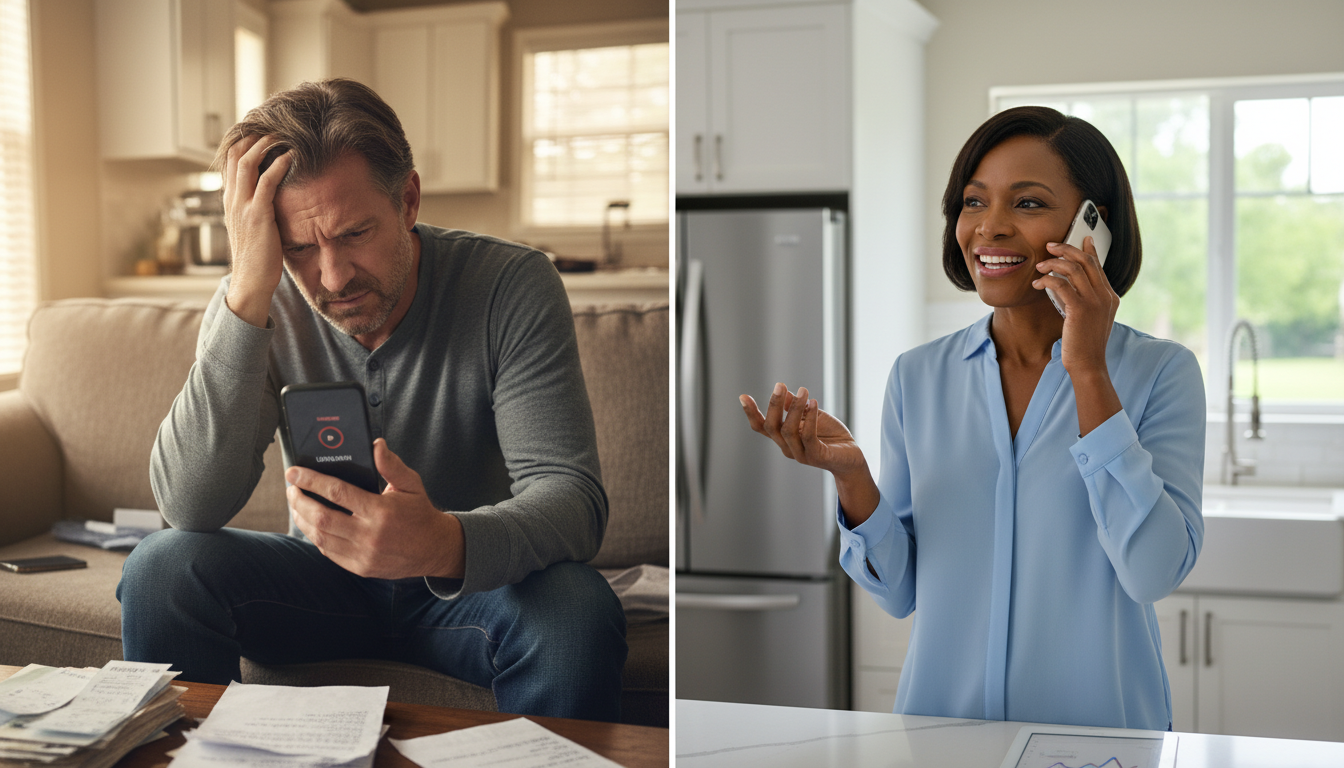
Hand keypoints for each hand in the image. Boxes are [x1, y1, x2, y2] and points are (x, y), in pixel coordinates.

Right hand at [223, 134, 293, 327]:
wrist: (251, 283)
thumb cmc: (259, 258)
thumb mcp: (254, 228)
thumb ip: (258, 208)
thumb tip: (272, 196)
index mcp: (230, 200)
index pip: (231, 159)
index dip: (246, 140)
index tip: (263, 129)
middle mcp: (232, 199)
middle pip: (236, 153)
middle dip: (255, 134)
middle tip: (275, 123)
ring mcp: (242, 206)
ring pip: (247, 162)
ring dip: (266, 143)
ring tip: (283, 132)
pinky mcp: (257, 216)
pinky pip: (267, 181)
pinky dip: (280, 164)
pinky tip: (293, 154)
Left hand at [286, 439, 464, 579]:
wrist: (435, 549)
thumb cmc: (420, 514)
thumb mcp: (411, 484)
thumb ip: (391, 465)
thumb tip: (376, 445)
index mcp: (380, 511)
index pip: (337, 492)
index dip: (311, 481)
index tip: (295, 473)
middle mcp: (369, 534)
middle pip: (321, 517)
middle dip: (299, 501)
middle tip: (292, 488)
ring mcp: (363, 554)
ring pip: (320, 537)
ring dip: (302, 519)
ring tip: (297, 504)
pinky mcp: (360, 567)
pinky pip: (328, 552)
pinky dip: (315, 536)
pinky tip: (311, 523)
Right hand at [740, 382, 879, 523]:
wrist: (851, 457)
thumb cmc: (830, 436)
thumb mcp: (812, 417)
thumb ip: (796, 408)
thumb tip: (785, 392)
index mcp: (783, 438)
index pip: (761, 427)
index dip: (751, 413)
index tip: (743, 396)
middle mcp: (787, 448)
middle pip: (771, 427)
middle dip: (774, 405)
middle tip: (779, 385)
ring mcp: (801, 454)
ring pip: (789, 431)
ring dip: (795, 408)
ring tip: (804, 391)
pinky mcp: (817, 456)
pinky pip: (809, 437)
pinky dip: (810, 419)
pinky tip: (813, 403)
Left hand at [1034, 236, 1118, 376]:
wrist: (1089, 365)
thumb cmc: (1085, 344)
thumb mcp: (1090, 319)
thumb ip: (1086, 301)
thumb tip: (1069, 286)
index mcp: (1110, 297)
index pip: (1098, 266)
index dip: (1088, 250)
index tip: (1081, 238)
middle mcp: (1105, 296)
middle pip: (1087, 261)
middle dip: (1067, 249)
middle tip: (1050, 246)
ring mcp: (1095, 302)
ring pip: (1074, 269)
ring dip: (1054, 263)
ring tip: (1040, 266)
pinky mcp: (1080, 310)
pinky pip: (1061, 285)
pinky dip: (1047, 280)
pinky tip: (1038, 284)